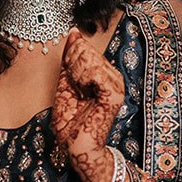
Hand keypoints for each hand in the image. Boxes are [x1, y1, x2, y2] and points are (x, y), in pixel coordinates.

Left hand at [52, 29, 123, 181]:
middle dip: (71, 64)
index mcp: (103, 75)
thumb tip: (74, 34)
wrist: (76, 148)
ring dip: (76, 72)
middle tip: (72, 86)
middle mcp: (113, 78)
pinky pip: (96, 72)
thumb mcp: (65, 85)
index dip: (70, 56)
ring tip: (77, 90)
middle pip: (87, 51)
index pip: (85, 48)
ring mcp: (116, 87)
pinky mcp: (114, 96)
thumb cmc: (71, 123)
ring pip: (91, 59)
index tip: (68, 77)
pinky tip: (82, 89)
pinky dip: (83, 78)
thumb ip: (69, 62)